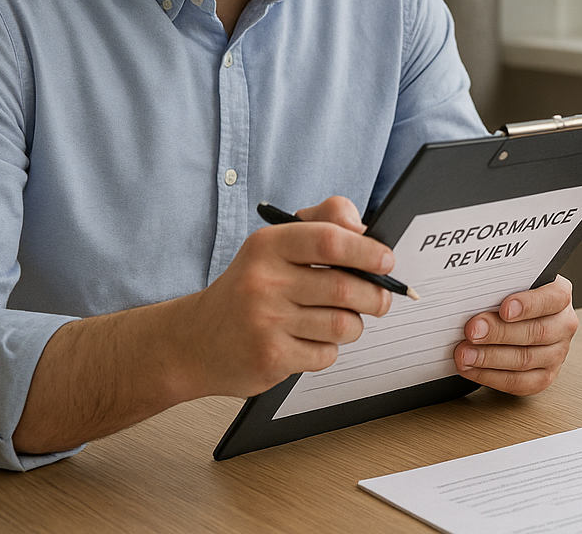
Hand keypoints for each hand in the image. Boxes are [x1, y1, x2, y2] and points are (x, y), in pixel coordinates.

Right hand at [174, 195, 395, 397]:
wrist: (195, 341)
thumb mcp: (276, 245)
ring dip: (352, 326)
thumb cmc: (249, 288)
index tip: (386, 260)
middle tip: (380, 299)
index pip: (330, 240)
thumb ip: (323, 224)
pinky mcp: (270, 358)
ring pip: (342, 325)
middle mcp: (264, 281)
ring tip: (339, 321)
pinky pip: (326, 354)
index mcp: (269, 245)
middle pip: (345, 288)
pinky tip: (309, 341)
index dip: (367, 251)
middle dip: (375, 296)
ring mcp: (265, 322)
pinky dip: (328, 350)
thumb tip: (365, 230)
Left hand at [456, 274, 577, 394]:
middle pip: (536, 332)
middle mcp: (563, 325)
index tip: (504, 309)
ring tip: (465, 353)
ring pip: (525, 360)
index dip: (528, 305)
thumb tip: (475, 296)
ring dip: (490, 358)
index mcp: (559, 296)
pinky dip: (490, 377)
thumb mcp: (511, 283)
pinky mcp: (543, 377)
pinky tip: (471, 368)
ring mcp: (556, 354)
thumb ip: (501, 287)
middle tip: (472, 331)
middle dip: (499, 333)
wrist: (518, 317)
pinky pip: (518, 382)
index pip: (551, 300)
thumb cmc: (511, 297)